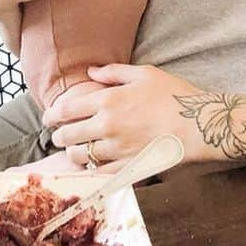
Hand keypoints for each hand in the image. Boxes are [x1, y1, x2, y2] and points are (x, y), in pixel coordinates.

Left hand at [42, 63, 200, 167]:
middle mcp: (107, 126)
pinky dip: (90, 172)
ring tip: (73, 151)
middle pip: (69, 135)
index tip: (47, 118)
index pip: (67, 109)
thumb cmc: (174, 95)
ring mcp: (117, 149)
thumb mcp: (144, 73)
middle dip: (59, 136)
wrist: (198, 124)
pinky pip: (100, 174)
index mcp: (108, 100)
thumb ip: (113, 72)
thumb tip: (90, 71)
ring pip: (81, 156)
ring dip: (73, 154)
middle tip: (57, 136)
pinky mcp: (129, 166)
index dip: (52, 115)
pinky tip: (88, 169)